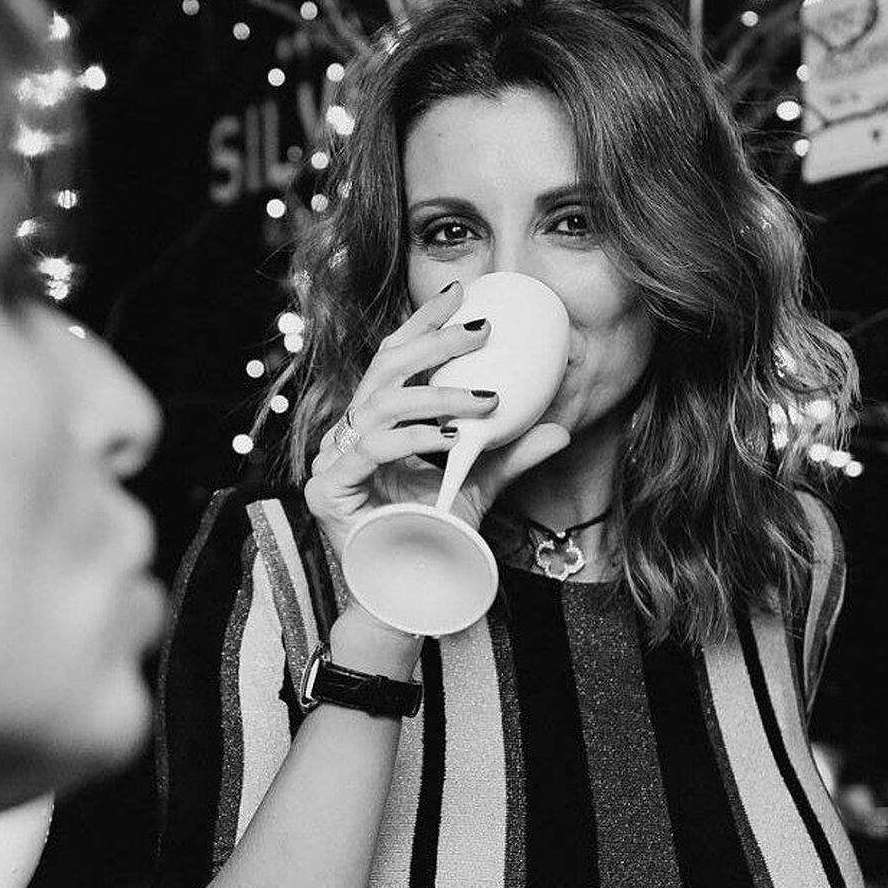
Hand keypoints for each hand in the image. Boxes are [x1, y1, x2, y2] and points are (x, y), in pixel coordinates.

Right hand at [305, 281, 569, 555]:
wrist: (407, 595)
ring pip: (381, 402)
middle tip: (481, 331)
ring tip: (484, 399)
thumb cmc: (433, 539)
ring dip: (438, 393)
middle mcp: (350, 432)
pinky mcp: (327, 488)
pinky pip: (372, 447)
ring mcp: (333, 458)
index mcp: (376, 422)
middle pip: (385, 366)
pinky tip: (453, 437)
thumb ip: (509, 455)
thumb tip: (560, 429)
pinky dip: (416, 437)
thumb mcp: (478, 485)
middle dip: (434, 341)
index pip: (395, 357)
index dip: (423, 322)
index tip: (460, 293)